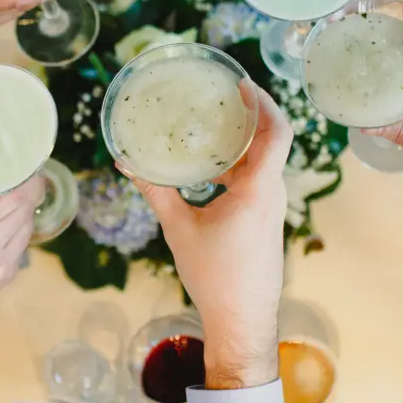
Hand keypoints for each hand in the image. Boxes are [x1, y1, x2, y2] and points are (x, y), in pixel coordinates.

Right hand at [0, 176, 44, 318]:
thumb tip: (3, 188)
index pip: (14, 198)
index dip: (29, 184)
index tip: (33, 174)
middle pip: (25, 212)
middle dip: (31, 196)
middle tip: (32, 185)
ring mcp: (3, 263)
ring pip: (27, 230)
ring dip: (25, 217)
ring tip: (17, 209)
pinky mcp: (9, 275)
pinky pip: (20, 248)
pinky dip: (17, 237)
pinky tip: (5, 235)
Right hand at [129, 80, 292, 389]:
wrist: (243, 319)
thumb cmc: (215, 277)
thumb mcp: (179, 229)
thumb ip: (156, 191)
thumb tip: (126, 162)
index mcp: (258, 190)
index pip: (276, 132)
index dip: (263, 101)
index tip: (240, 83)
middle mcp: (273, 193)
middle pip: (270, 139)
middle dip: (247, 113)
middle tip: (219, 94)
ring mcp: (273, 206)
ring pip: (263, 160)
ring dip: (242, 139)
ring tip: (212, 122)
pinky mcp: (266, 218)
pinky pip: (258, 178)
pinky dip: (239, 163)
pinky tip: (212, 164)